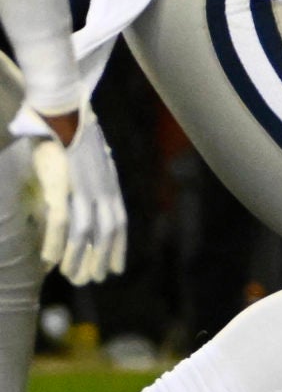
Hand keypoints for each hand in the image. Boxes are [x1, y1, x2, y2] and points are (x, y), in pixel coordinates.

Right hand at [13, 104, 125, 285]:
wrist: (62, 110)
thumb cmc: (70, 132)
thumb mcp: (87, 161)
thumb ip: (90, 181)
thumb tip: (82, 194)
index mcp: (108, 184)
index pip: (119, 222)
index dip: (118, 246)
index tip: (116, 268)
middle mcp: (101, 189)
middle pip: (106, 232)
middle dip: (101, 258)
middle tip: (94, 280)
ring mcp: (84, 189)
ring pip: (84, 233)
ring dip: (78, 258)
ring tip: (72, 278)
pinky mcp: (63, 186)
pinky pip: (61, 223)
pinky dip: (57, 244)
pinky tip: (51, 261)